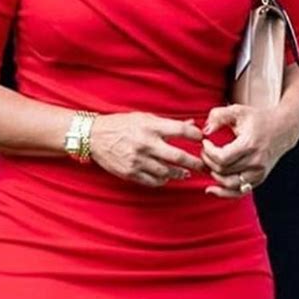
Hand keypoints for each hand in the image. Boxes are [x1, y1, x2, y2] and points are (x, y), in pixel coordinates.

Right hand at [89, 111, 203, 186]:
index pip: (180, 130)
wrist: (94, 137)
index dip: (195, 136)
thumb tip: (191, 125)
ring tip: (185, 172)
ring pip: (167, 172)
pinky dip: (163, 180)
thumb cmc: (121, 124)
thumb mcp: (144, 117)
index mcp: (150, 126)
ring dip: (180, 174)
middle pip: (178, 156)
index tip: (202, 139)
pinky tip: (167, 176)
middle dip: (195, 162)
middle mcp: (145, 144)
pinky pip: (154, 181)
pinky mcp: (131, 173)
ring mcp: (138, 161)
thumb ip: (167, 123)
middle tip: (204, 165)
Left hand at [200, 103, 295, 197]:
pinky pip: (239, 192)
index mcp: (249, 144)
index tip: (205, 142)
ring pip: (230, 185)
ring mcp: (259, 173)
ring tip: (208, 165)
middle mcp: (256, 161)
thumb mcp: (238, 110)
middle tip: (204, 152)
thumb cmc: (258, 118)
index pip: (222, 158)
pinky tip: (211, 189)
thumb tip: (204, 131)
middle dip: (208, 162)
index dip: (208, 152)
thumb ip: (219, 115)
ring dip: (214, 176)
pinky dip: (224, 193)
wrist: (284, 129)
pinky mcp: (259, 179)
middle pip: (224, 171)